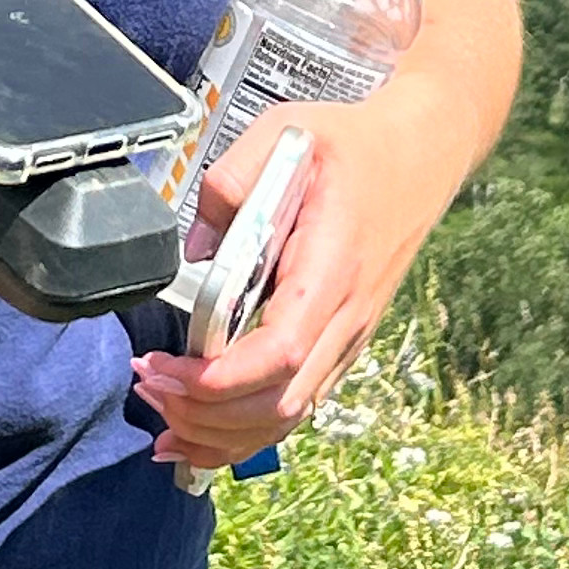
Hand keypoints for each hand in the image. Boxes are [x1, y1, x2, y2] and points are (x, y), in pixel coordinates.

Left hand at [129, 104, 432, 477]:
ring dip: (223, 436)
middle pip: (279, 404)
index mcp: (331, 268)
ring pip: (288, 419)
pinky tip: (202, 431)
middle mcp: (346, 316)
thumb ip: (230, 181)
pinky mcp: (342, 345)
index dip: (219, 380)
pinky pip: (296, 406)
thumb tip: (195, 249)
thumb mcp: (285, 132)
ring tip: (164, 419)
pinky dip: (247, 432)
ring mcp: (348, 338)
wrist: (421, 156)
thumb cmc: (353, 146)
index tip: (165, 367)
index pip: (281, 352)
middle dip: (206, 415)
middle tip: (148, 386)